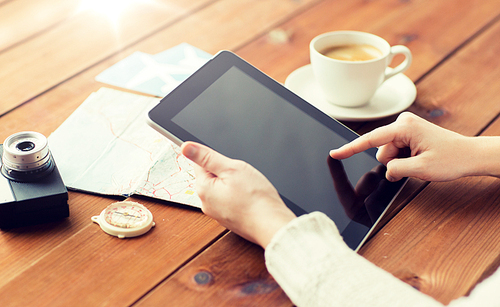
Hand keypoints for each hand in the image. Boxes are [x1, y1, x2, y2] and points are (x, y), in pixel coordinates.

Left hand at [181, 141, 295, 247]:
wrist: (272, 224)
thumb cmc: (255, 198)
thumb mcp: (231, 168)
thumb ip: (206, 157)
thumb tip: (186, 147)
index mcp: (203, 189)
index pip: (200, 164)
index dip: (217, 160)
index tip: (230, 164)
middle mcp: (206, 204)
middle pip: (212, 178)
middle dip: (227, 174)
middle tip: (243, 178)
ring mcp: (218, 214)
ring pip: (223, 189)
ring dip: (234, 186)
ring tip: (248, 190)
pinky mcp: (229, 220)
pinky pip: (230, 201)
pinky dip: (239, 198)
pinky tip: (250, 199)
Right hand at [329, 112, 483, 181]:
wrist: (470, 155)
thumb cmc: (451, 158)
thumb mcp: (421, 170)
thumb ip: (396, 170)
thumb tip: (387, 170)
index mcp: (404, 127)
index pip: (370, 140)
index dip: (350, 149)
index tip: (335, 153)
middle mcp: (402, 123)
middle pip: (381, 150)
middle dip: (393, 163)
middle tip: (416, 165)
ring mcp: (406, 127)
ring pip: (388, 153)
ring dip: (400, 162)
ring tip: (421, 161)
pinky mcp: (409, 133)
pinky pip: (396, 150)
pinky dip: (404, 159)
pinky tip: (420, 158)